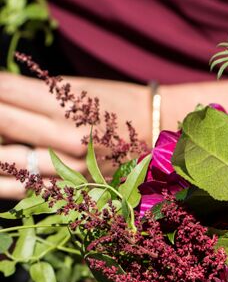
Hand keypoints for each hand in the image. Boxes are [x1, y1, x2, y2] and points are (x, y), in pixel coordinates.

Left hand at [0, 72, 149, 199]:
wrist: (159, 133)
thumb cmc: (112, 107)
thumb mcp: (76, 91)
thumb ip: (34, 95)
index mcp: (65, 101)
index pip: (6, 91)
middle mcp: (65, 133)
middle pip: (4, 122)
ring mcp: (70, 164)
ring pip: (12, 160)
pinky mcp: (76, 188)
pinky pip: (32, 190)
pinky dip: (8, 185)